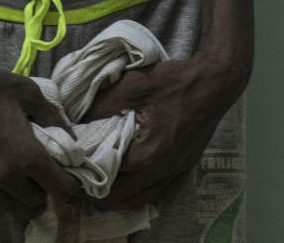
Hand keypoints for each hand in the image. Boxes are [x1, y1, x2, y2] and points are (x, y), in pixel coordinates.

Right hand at [0, 54, 80, 222]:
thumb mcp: (27, 91)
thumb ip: (52, 117)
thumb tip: (71, 138)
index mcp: (25, 155)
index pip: (61, 189)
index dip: (69, 184)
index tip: (67, 175)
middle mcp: (4, 177)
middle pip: (36, 204)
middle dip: (44, 189)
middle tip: (41, 170)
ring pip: (12, 209)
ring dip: (21, 196)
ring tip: (19, 174)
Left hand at [80, 56, 235, 210]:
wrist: (215, 83)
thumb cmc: (175, 82)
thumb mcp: (134, 85)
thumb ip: (102, 104)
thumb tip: (76, 119)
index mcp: (148, 154)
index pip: (106, 175)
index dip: (84, 173)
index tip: (69, 168)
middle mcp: (162, 171)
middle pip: (121, 198)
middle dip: (96, 195)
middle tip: (76, 183)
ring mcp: (176, 173)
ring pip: (141, 201)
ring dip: (118, 199)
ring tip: (97, 189)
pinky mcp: (185, 169)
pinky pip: (159, 194)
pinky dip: (141, 196)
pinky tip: (131, 189)